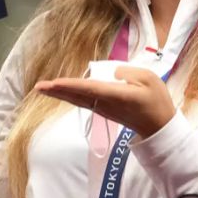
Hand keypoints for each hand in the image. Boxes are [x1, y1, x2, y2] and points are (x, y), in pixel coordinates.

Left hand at [34, 66, 175, 137]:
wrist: (159, 126)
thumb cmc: (156, 100)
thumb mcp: (148, 78)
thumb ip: (127, 72)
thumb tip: (111, 73)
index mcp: (116, 95)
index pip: (89, 89)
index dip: (71, 85)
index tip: (54, 83)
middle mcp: (105, 103)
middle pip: (77, 96)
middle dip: (57, 91)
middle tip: (38, 87)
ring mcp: (103, 109)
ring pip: (77, 99)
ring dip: (60, 93)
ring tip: (43, 88)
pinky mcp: (103, 110)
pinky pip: (83, 101)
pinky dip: (70, 95)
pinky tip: (61, 92)